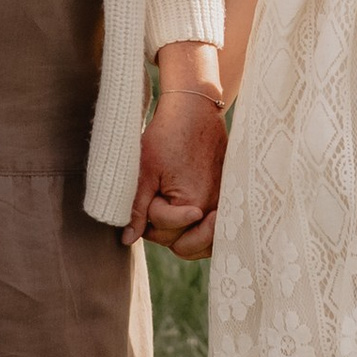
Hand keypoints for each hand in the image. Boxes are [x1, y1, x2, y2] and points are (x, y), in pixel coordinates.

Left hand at [125, 77, 227, 258]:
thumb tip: (127, 240)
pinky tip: (187, 217)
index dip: (151, 213)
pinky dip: (200, 230)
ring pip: (202, 243)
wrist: (195, 111)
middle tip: (157, 203)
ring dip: (184, 235)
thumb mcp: (145, 173)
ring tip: (169, 211)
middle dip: (165, 231)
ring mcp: (225, 205)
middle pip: (184, 245)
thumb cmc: (167, 137)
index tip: (153, 187)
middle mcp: (215, 209)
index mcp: (195, 204)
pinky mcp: (228, 198)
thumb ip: (138, 210)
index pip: (166, 232)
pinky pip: (215, 230)